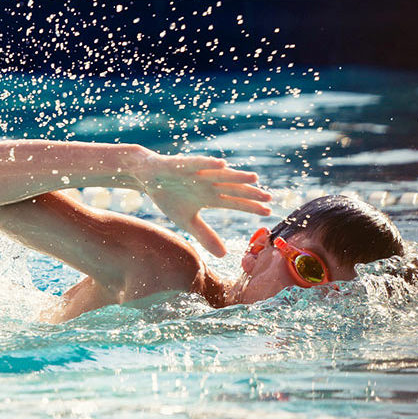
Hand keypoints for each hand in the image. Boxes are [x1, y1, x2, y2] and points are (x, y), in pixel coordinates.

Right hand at [136, 153, 271, 256]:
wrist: (148, 178)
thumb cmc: (169, 197)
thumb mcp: (187, 221)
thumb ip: (205, 235)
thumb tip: (224, 255)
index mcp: (211, 197)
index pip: (235, 202)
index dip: (251, 207)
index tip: (268, 213)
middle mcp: (209, 183)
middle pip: (233, 188)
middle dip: (250, 193)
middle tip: (270, 198)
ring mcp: (198, 173)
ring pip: (221, 175)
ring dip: (236, 176)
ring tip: (254, 179)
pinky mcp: (183, 164)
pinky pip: (198, 163)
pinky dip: (209, 163)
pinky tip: (222, 164)